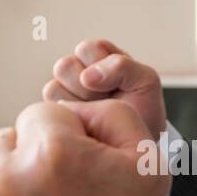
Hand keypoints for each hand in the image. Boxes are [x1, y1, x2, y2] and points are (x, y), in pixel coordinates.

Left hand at [0, 99, 168, 195]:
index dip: (63, 139)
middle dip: (28, 161)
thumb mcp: (147, 166)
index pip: (40, 114)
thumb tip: (76, 106)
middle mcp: (5, 180)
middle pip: (4, 142)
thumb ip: (113, 115)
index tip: (75, 170)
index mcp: (51, 153)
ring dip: (3, 190)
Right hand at [43, 38, 166, 137]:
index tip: (118, 83)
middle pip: (65, 66)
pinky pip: (50, 109)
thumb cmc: (143, 110)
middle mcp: (78, 72)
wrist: (137, 146)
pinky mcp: (55, 114)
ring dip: (77, 102)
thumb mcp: (146, 81)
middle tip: (105, 100)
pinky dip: (70, 116)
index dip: (101, 66)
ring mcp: (63, 93)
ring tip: (96, 112)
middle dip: (87, 86)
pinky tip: (86, 122)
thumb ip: (122, 66)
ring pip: (53, 87)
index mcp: (99, 57)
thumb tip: (86, 76)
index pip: (86, 49)